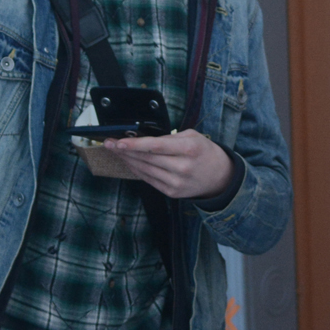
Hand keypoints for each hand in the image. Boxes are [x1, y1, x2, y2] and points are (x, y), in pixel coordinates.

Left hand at [101, 130, 234, 199]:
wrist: (219, 177)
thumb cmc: (204, 152)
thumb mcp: (192, 136)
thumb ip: (169, 137)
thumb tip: (143, 138)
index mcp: (189, 149)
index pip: (156, 146)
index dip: (135, 145)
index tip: (118, 142)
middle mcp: (182, 167)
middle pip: (147, 158)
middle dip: (125, 151)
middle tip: (109, 143)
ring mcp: (176, 182)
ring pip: (145, 170)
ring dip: (128, 160)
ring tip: (116, 151)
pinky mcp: (172, 192)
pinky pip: (149, 180)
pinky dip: (137, 171)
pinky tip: (129, 163)